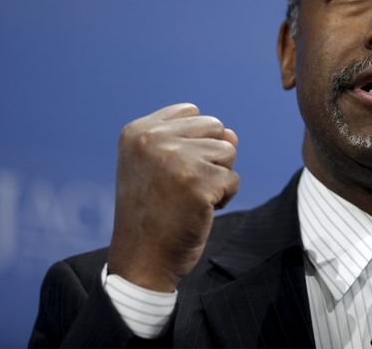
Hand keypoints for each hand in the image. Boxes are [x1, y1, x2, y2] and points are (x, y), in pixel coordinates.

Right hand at [107, 103, 239, 291]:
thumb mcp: (166, 167)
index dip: (195, 142)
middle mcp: (153, 139)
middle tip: (183, 186)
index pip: (191, 112)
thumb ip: (197, 141)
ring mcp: (176, 159)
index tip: (172, 170)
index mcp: (138, 131)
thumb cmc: (155, 211)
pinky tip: (197, 212)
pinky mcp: (198, 182)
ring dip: (218, 178)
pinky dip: (223, 199)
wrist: (142, 259)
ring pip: (228, 151)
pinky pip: (233, 180)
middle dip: (210, 158)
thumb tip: (233, 134)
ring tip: (190, 198)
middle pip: (215, 127)